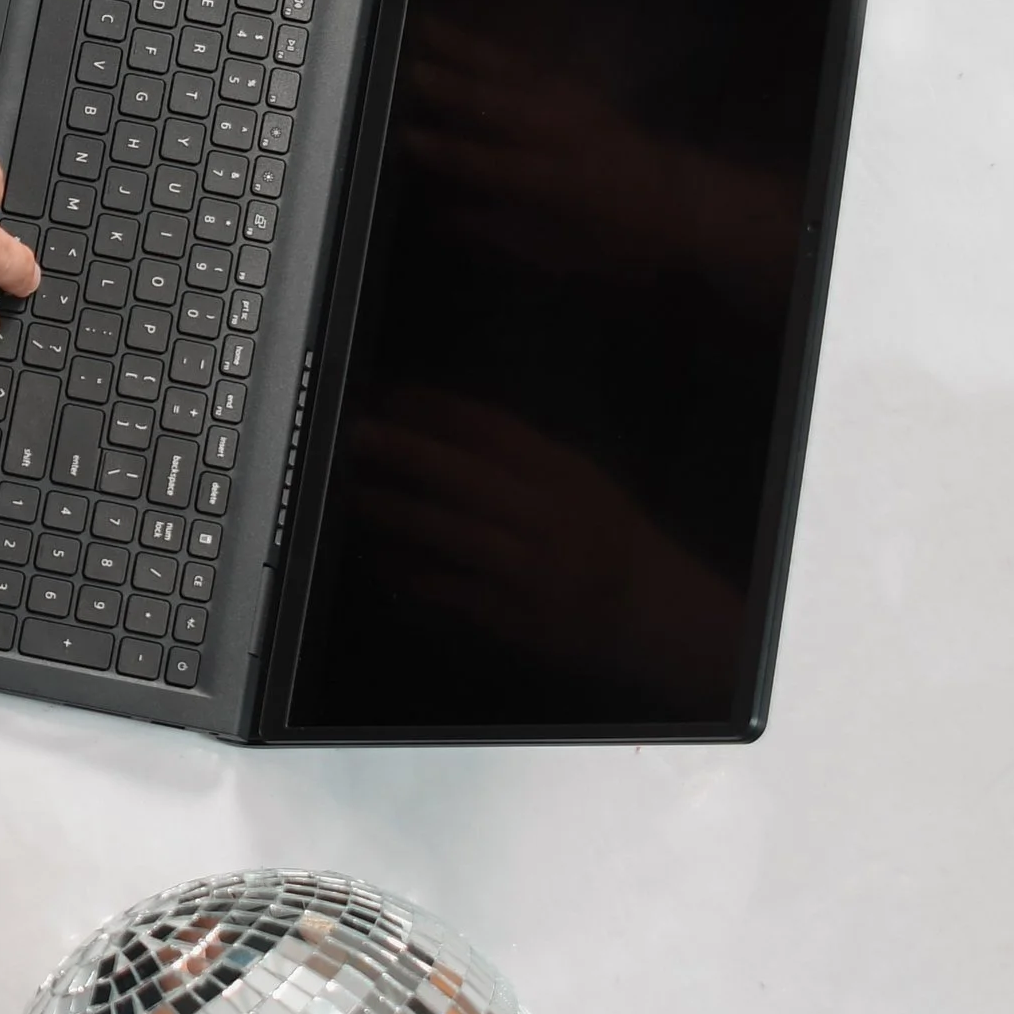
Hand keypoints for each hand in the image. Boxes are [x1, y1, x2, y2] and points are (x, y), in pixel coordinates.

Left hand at [343, 387, 742, 701]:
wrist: (654, 612)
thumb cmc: (605, 535)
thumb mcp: (577, 477)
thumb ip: (517, 451)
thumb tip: (436, 417)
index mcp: (564, 474)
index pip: (495, 432)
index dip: (439, 411)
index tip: (393, 397)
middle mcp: (549, 517)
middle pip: (470, 478)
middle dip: (410, 454)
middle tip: (360, 435)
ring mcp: (533, 569)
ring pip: (457, 535)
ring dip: (401, 513)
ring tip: (359, 495)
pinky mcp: (518, 616)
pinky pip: (457, 592)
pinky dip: (417, 576)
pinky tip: (384, 561)